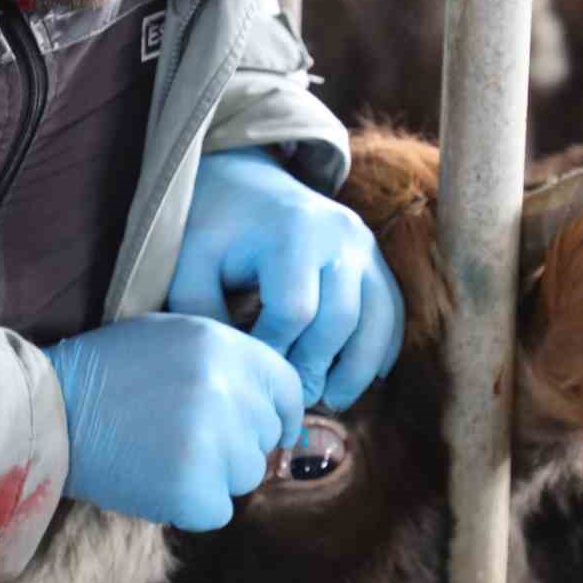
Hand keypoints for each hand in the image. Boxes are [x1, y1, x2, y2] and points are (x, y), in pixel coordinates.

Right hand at [45, 314, 302, 530]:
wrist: (48, 413)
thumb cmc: (106, 373)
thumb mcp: (171, 336)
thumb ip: (227, 359)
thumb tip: (278, 402)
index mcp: (223, 347)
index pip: (286, 388)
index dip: (278, 412)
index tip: (266, 427)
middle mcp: (226, 391)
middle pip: (266, 436)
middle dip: (236, 443)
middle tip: (185, 438)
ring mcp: (212, 443)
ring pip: (246, 475)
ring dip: (214, 474)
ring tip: (163, 455)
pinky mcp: (193, 489)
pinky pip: (218, 510)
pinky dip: (190, 505)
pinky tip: (154, 480)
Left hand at [169, 147, 403, 408]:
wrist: (246, 181)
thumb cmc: (213, 226)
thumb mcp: (191, 262)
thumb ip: (201, 311)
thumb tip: (234, 365)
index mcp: (293, 232)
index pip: (294, 310)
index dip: (274, 350)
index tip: (253, 371)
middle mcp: (340, 235)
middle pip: (339, 319)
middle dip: (316, 366)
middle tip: (295, 398)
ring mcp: (364, 244)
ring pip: (378, 319)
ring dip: (359, 368)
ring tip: (333, 401)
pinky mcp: (374, 256)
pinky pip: (391, 310)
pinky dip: (382, 347)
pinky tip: (366, 379)